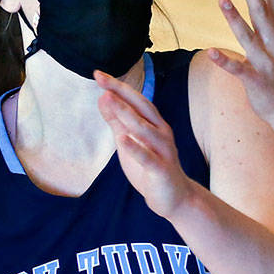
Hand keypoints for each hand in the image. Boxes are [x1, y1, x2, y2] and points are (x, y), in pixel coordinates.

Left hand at [95, 70, 199, 220]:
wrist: (175, 198)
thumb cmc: (152, 168)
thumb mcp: (130, 141)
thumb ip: (117, 121)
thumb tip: (103, 98)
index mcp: (154, 124)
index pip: (136, 100)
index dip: (118, 87)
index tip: (99, 74)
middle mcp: (161, 132)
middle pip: (142, 107)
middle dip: (122, 92)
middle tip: (102, 79)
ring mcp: (163, 150)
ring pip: (144, 129)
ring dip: (127, 114)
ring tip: (109, 100)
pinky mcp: (162, 169)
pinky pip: (148, 157)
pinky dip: (136, 148)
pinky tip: (123, 139)